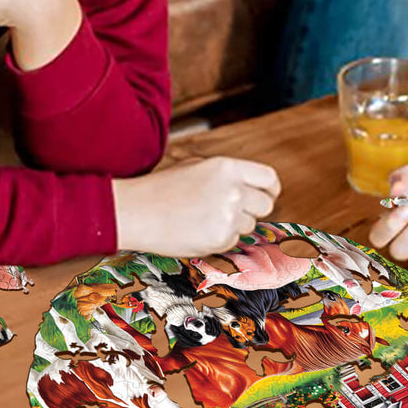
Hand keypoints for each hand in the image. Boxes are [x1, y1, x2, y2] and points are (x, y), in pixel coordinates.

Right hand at [113, 157, 280, 256]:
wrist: (136, 211)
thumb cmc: (162, 188)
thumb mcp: (198, 167)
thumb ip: (228, 176)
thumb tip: (252, 188)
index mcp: (228, 168)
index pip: (269, 179)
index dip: (270, 190)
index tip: (267, 196)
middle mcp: (234, 190)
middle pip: (265, 205)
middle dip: (254, 210)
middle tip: (233, 212)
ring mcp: (229, 216)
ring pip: (249, 225)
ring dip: (234, 225)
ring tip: (204, 218)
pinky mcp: (221, 238)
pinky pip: (233, 241)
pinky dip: (220, 239)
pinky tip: (197, 230)